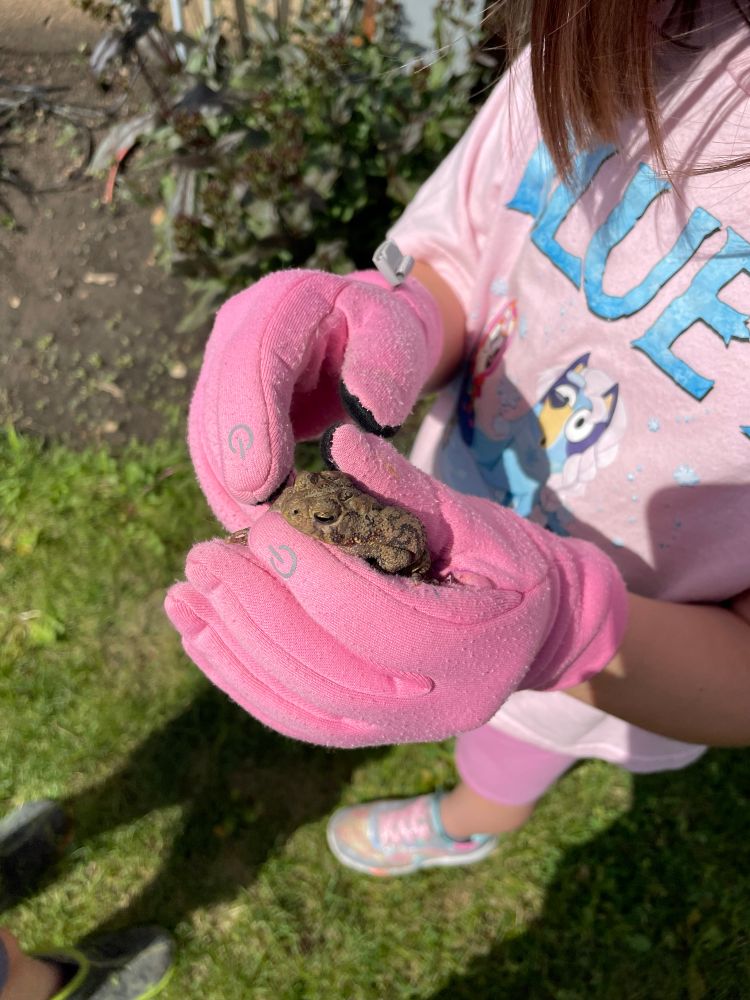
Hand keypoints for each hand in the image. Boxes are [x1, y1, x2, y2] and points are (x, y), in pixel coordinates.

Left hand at [165, 426, 627, 746]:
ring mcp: (401, 731)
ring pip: (301, 703)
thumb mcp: (478, 520)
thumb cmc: (510, 567)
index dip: (308, 570)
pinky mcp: (371, 736)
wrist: (538, 633)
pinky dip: (241, 681)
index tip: (262, 523)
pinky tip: (201, 638)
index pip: (371, 615)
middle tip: (202, 556)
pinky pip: (296, 720)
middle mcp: (436, 705)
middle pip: (325, 669)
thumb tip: (339, 443)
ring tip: (184, 596)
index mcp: (474, 646)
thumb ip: (408, 489)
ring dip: (232, 649)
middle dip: (254, 608)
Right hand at [188, 268, 442, 530]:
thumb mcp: (400, 337)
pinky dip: (225, 485)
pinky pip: (210, 444)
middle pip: (218, 398)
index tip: (265, 484)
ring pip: (205, 427)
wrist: (363, 329)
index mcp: (287, 300)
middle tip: (257, 518)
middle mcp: (241, 324)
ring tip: (254, 529)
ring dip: (225, 483)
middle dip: (234, 463)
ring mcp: (222, 358)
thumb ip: (387, 366)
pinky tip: (245, 519)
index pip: (255, 359)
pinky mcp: (219, 393)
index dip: (252, 423)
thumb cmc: (385, 335)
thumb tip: (365, 410)